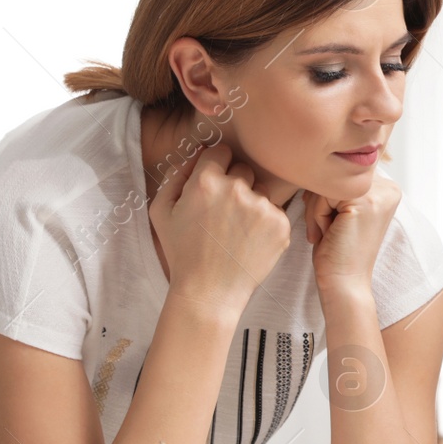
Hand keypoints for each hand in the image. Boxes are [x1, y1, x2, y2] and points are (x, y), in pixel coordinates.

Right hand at [148, 142, 292, 315]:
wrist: (209, 292)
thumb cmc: (182, 252)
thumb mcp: (161, 211)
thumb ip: (176, 174)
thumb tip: (198, 154)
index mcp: (206, 181)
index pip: (221, 151)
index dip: (216, 166)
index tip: (214, 184)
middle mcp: (237, 189)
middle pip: (244, 169)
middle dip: (235, 183)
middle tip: (223, 213)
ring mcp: (262, 207)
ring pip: (262, 190)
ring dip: (252, 203)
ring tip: (235, 230)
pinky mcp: (281, 224)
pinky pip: (275, 211)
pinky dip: (265, 223)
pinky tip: (248, 241)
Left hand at [303, 172, 401, 295]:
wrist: (344, 283)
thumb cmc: (337, 250)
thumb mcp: (342, 210)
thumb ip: (341, 184)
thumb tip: (319, 159)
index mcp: (387, 189)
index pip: (343, 173)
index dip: (326, 196)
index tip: (331, 224)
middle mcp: (389, 188)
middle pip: (335, 174)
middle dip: (320, 201)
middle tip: (326, 230)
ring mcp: (379, 195)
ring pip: (327, 183)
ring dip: (316, 210)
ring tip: (326, 233)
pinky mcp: (363, 203)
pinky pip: (323, 194)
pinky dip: (316, 215)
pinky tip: (326, 235)